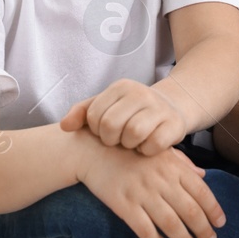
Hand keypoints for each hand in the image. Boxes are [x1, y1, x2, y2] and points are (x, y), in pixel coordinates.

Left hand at [60, 78, 188, 156]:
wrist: (172, 107)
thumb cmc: (131, 111)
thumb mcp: (106, 106)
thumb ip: (82, 114)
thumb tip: (64, 126)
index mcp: (120, 87)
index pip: (94, 115)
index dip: (95, 130)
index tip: (105, 131)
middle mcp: (140, 93)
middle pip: (111, 124)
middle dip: (111, 139)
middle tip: (118, 140)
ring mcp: (159, 107)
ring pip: (133, 133)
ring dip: (129, 145)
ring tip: (132, 142)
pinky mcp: (174, 124)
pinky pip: (153, 144)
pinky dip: (147, 151)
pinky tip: (147, 146)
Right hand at [76, 140, 225, 237]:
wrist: (93, 149)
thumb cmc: (130, 149)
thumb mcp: (160, 150)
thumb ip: (183, 163)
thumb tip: (204, 177)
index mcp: (172, 165)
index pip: (201, 191)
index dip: (213, 210)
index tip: (220, 224)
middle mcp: (160, 179)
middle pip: (189, 210)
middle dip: (203, 229)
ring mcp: (141, 192)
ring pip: (170, 222)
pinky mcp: (123, 204)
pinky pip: (143, 228)